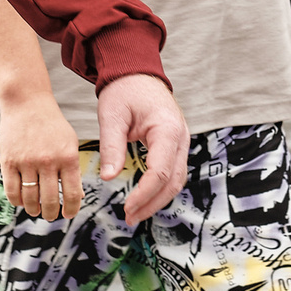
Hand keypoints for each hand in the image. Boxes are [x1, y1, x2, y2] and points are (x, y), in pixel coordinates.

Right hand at [0, 92, 83, 219]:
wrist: (27, 103)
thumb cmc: (51, 124)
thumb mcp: (70, 143)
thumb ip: (73, 169)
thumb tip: (76, 197)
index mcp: (68, 157)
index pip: (72, 194)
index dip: (71, 209)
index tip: (68, 214)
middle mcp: (48, 161)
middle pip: (50, 200)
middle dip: (50, 213)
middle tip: (50, 215)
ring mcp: (27, 162)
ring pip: (30, 199)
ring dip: (33, 209)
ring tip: (36, 209)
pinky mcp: (9, 161)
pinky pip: (12, 191)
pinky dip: (17, 201)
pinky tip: (22, 200)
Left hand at [95, 72, 187, 226]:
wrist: (137, 72)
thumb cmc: (124, 90)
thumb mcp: (112, 116)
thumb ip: (112, 146)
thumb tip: (108, 178)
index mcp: (167, 129)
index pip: (160, 172)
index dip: (144, 194)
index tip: (127, 208)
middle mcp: (181, 137)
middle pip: (173, 181)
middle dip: (152, 203)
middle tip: (129, 217)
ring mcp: (182, 141)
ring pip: (177, 180)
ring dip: (158, 199)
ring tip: (135, 212)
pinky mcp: (176, 144)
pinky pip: (173, 171)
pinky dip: (161, 188)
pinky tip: (144, 197)